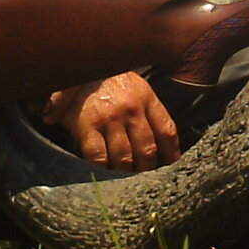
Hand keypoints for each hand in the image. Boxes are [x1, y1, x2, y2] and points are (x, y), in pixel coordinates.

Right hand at [45, 71, 180, 171]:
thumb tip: (167, 145)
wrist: (77, 64)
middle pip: (147, 149)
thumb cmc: (108, 79)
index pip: (167, 131)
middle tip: (146, 180)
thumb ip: (149, 110)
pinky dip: (104, 170)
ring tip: (128, 183)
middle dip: (148, 169)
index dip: (171, 153)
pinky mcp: (87, 126)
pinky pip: (98, 157)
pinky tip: (106, 176)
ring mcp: (109, 118)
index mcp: (146, 97)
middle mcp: (131, 108)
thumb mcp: (135, 86)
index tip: (170, 166)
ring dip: (127, 174)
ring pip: (125, 157)